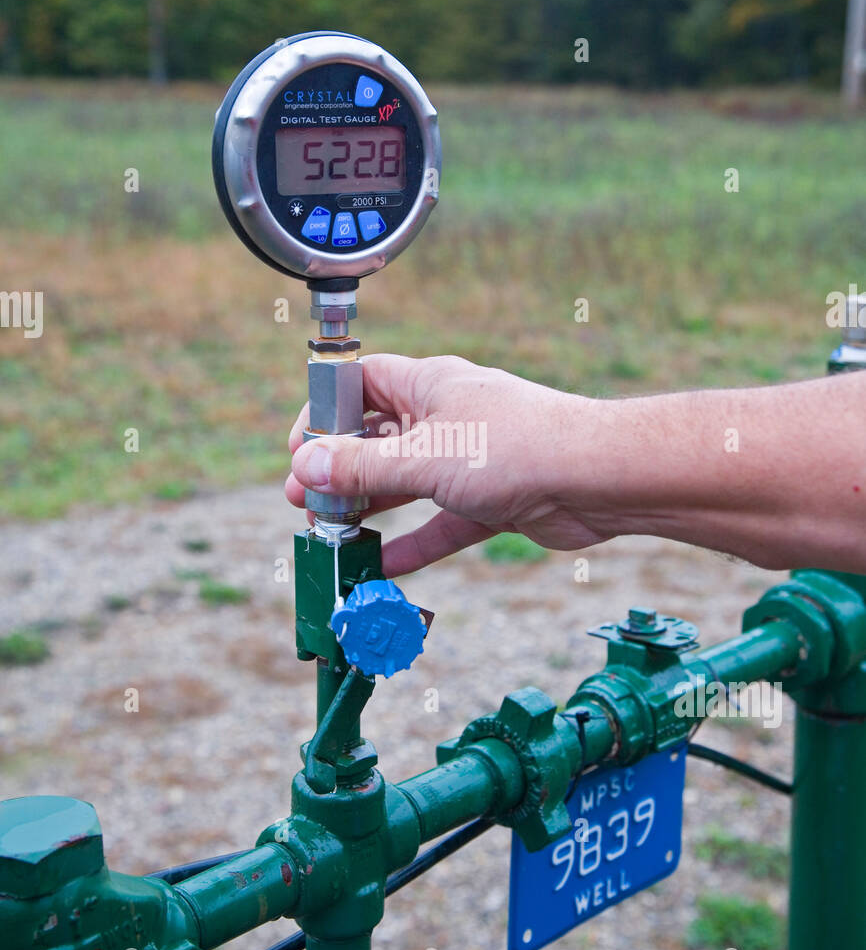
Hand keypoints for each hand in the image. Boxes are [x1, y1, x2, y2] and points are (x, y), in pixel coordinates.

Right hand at [286, 354, 613, 575]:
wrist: (598, 479)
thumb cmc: (518, 447)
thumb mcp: (424, 458)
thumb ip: (362, 466)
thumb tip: (305, 466)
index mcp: (429, 384)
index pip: (362, 383)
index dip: (326, 410)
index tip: (300, 448)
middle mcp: (449, 416)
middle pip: (378, 436)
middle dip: (340, 468)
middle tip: (304, 501)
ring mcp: (472, 458)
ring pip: (408, 481)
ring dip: (372, 506)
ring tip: (332, 533)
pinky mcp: (493, 498)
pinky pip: (442, 522)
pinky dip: (415, 543)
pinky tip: (385, 566)